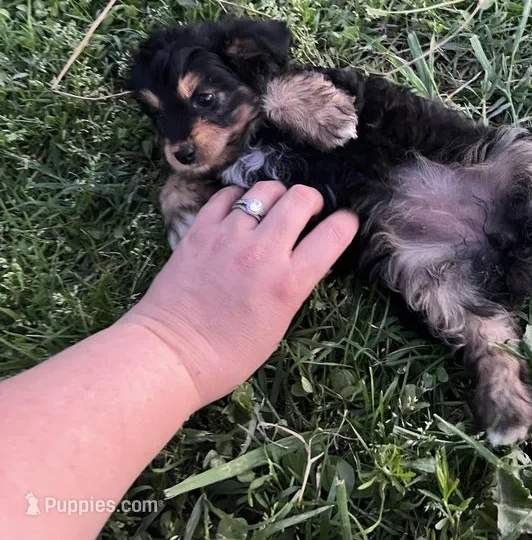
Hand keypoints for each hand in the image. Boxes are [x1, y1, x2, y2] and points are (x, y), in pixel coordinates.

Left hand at [120, 183, 358, 409]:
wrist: (172, 353)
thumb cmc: (230, 354)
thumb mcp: (279, 322)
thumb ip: (295, 283)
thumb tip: (306, 253)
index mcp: (288, 282)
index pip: (334, 234)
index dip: (346, 223)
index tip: (344, 222)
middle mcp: (262, 251)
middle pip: (301, 198)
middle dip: (311, 200)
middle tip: (306, 213)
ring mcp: (229, 236)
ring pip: (266, 189)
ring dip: (276, 196)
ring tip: (272, 210)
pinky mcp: (200, 229)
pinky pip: (227, 195)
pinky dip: (239, 198)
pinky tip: (239, 212)